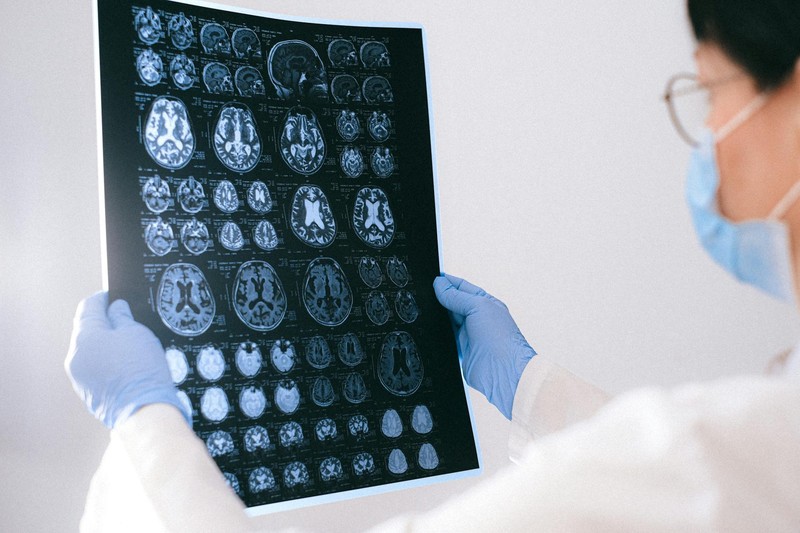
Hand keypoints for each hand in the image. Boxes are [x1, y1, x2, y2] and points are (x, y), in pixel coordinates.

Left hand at [65, 292, 190, 428]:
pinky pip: (94, 369)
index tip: (114, 296)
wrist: (144, 410)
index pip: (88, 307)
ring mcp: (79, 376)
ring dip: (106, 344)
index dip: (103, 298)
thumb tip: (116, 309)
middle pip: (87, 329)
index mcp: (84, 337)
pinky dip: (107, 362)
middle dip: (105, 323)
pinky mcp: (87, 392)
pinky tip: (126, 365)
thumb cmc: (141, 369)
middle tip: (127, 320)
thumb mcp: (137, 333)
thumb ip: (122, 317)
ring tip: (130, 345)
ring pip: (90, 351)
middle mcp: (75, 356)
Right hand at [433, 274, 535, 418]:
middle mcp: (478, 318)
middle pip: (454, 303)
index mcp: (486, 303)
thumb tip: (440, 284)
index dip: (448, 283)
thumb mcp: (478, 306)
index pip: (463, 288)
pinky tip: (431, 327)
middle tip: (426, 293)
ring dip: (439, 316)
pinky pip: (445, 337)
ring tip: (426, 309)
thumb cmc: (501, 339)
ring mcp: (469, 334)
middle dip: (441, 298)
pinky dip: (438, 333)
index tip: (433, 279)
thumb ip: (457, 296)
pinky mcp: (461, 349)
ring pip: (448, 320)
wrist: (502, 371)